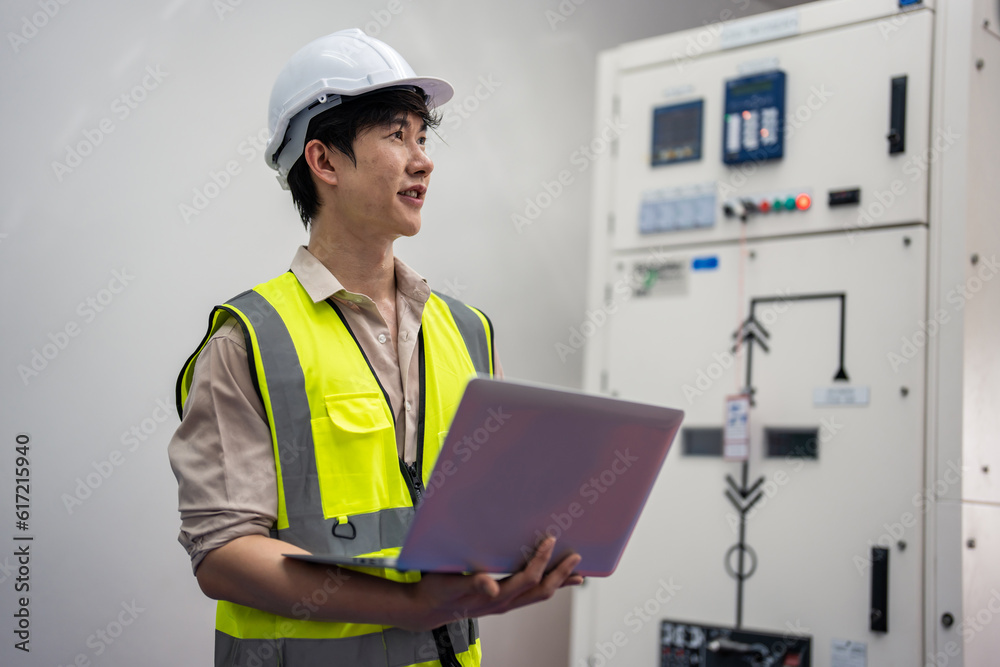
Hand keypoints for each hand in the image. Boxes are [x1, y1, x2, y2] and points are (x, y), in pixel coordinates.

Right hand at [401, 537, 582, 631]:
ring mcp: (504, 604)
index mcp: (494, 598)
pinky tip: (550, 579)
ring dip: (558, 583)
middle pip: (541, 591)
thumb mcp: (451, 584)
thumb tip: (492, 586)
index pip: (528, 579)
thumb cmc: (437, 592)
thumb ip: (472, 583)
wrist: (426, 609)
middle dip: (561, 574)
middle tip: (576, 558)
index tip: (550, 541)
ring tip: (575, 573)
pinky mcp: (501, 601)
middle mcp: (503, 603)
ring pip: (539, 596)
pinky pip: (530, 596)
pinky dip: (545, 587)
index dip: (541, 560)